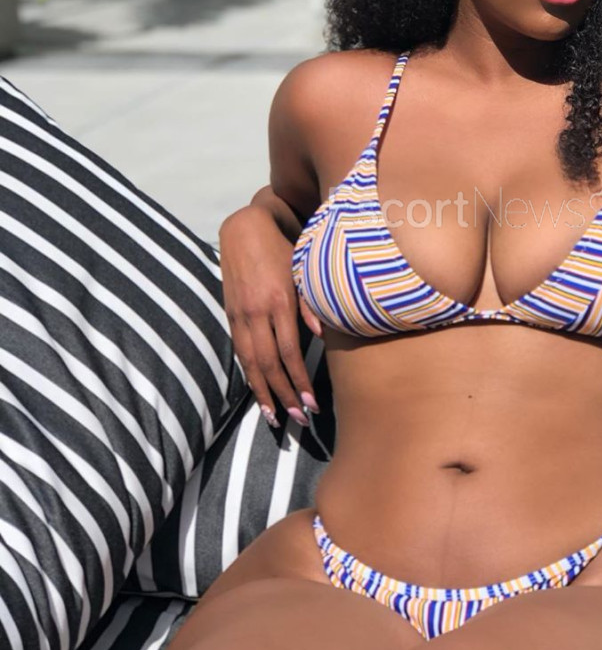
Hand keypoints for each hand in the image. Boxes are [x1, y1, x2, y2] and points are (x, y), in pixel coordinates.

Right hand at [219, 204, 323, 429]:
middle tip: (298, 419)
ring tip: (275, 417)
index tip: (310, 402)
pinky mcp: (231, 315)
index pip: (288, 352)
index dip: (299, 381)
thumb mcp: (302, 271)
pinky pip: (240, 351)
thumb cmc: (282, 249)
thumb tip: (322, 335)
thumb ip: (312, 303)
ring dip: (264, 392)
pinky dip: (249, 375)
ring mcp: (240, 315)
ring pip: (251, 363)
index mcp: (278, 302)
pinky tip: (258, 390)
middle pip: (269, 364)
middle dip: (284, 394)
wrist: (245, 229)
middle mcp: (256, 313)